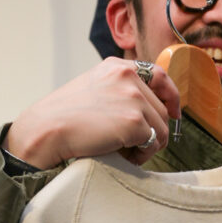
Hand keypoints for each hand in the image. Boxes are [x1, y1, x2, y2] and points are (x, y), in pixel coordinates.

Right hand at [4, 58, 181, 169]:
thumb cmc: (65, 117)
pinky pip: (154, 144)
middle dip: (152, 132)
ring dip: (148, 146)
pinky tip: (123, 155)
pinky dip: (142, 155)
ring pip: (162, 130)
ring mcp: (133, 98)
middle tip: (132, 146)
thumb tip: (149, 112)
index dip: (172, 97)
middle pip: (163, 111)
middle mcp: (128, 77)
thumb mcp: (95, 90)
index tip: (174, 113)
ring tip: (125, 152)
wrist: (47, 129)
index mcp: (118, 67)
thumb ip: (120, 92)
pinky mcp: (134, 121)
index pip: (160, 76)